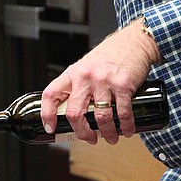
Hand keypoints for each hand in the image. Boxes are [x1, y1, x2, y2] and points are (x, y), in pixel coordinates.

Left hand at [40, 19, 159, 143]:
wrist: (133, 42)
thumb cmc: (109, 56)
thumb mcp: (85, 67)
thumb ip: (78, 86)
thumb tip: (74, 114)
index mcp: (72, 74)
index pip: (51, 95)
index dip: (47, 114)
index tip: (50, 128)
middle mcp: (85, 77)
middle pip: (75, 113)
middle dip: (83, 132)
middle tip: (90, 138)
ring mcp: (104, 81)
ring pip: (101, 117)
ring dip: (107, 134)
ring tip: (111, 138)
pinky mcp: (123, 85)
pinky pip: (122, 113)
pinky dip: (125, 126)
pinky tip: (126, 130)